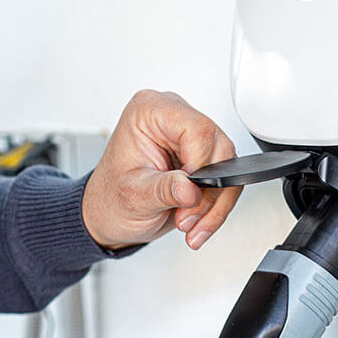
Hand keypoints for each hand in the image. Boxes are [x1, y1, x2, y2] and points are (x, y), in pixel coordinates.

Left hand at [82, 90, 240, 250]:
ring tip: (191, 225)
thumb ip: (163, 190)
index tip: (187, 191)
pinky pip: (226, 179)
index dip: (199, 163)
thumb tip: (190, 189)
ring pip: (227, 166)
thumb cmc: (110, 198)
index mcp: (149, 112)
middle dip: (207, 191)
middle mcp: (173, 118)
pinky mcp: (203, 157)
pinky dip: (217, 206)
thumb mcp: (132, 197)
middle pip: (217, 146)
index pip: (196, 128)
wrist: (109, 215)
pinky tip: (199, 223)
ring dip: (214, 203)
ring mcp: (190, 138)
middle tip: (186, 217)